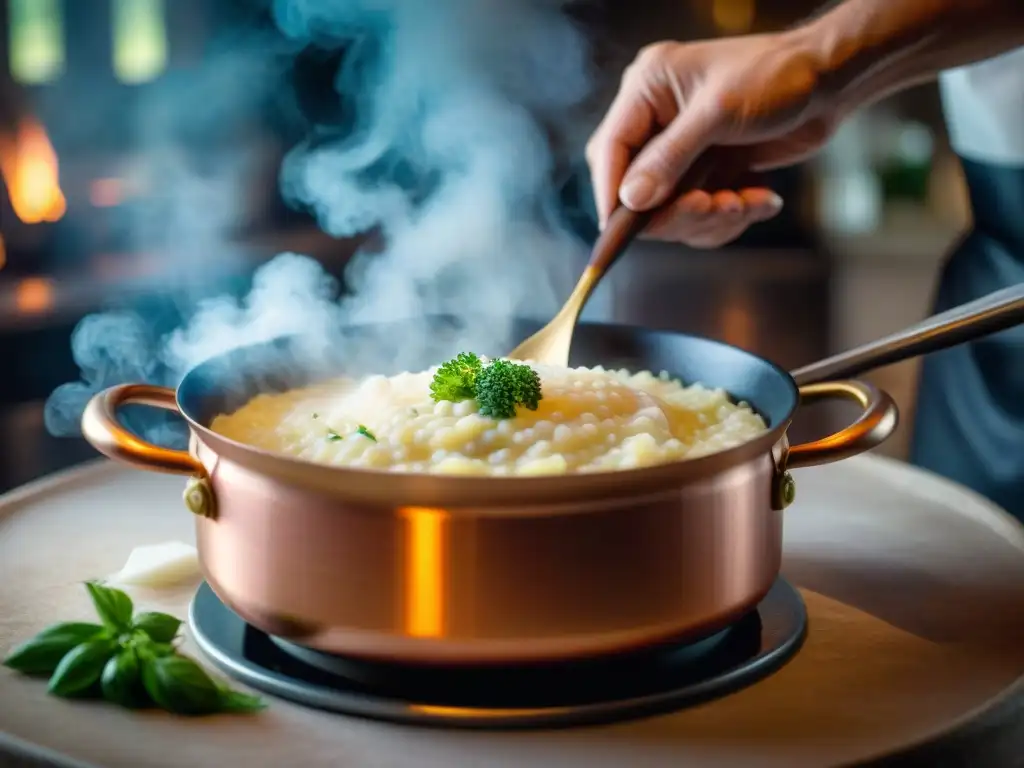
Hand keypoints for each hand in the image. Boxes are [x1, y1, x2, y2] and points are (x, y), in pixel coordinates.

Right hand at [586, 32, 836, 247]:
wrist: (831, 81)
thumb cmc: (777, 76)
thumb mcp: (718, 113)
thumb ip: (669, 158)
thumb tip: (630, 200)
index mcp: (647, 90)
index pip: (609, 150)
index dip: (612, 193)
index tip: (623, 229)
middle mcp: (658, 121)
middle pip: (637, 190)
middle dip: (676, 211)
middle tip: (713, 207)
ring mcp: (683, 148)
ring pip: (671, 210)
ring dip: (709, 219)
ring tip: (745, 203)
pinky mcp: (708, 170)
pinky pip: (702, 214)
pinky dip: (730, 217)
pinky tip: (760, 199)